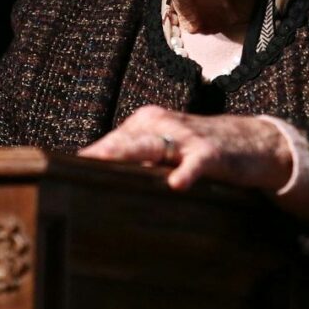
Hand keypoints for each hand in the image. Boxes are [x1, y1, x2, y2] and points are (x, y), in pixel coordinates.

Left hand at [77, 105, 292, 192]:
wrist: (255, 145)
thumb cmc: (202, 151)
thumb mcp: (166, 152)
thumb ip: (135, 162)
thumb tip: (92, 182)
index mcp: (146, 124)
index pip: (110, 143)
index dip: (85, 161)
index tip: (53, 176)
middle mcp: (161, 124)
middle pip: (121, 142)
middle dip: (94, 156)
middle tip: (61, 172)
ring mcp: (187, 137)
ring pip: (151, 146)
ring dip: (126, 156)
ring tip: (99, 167)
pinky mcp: (212, 153)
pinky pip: (196, 163)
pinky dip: (187, 173)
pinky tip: (176, 185)